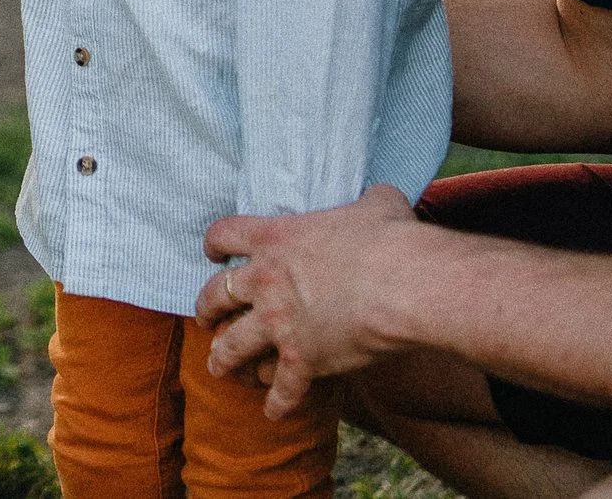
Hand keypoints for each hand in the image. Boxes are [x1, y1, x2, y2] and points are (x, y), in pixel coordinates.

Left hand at [196, 185, 423, 418]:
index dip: (214, 245)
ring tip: (219, 368)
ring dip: (223, 359)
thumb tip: (385, 199)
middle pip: (215, 295)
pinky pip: (282, 388)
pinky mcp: (302, 361)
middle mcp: (266, 282)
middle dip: (206, 309)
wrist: (405, 286)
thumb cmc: (392, 240)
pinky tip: (274, 412)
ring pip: (233, 346)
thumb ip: (369, 202)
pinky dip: (278, 403)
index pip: (224, 235)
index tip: (212, 253)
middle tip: (206, 318)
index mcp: (275, 238)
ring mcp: (279, 324)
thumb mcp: (377, 206)